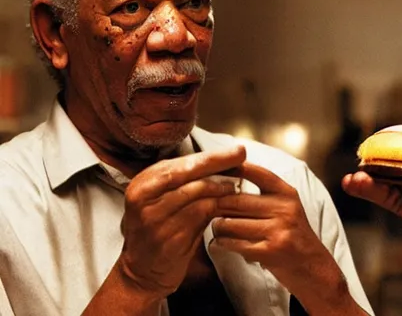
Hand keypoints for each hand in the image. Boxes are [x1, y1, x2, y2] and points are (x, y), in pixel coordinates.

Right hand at [116, 145, 247, 298]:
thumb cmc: (163, 229)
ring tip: (235, 185)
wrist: (144, 272)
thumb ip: (188, 181)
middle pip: (186, 172)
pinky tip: (227, 205)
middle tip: (241, 154)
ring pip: (196, 191)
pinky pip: (200, 214)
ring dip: (220, 186)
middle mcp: (143, 198)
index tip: (236, 149)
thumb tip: (226, 158)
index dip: (210, 155)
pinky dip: (217, 206)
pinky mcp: (167, 237)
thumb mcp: (165, 200)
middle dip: (217, 162)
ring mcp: (153, 218)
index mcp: (142, 184)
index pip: (180, 163)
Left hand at [209, 162, 347, 308]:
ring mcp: (277, 229)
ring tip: (217, 227)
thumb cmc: (292, 234)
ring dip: (217, 226)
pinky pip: (233, 243)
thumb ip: (264, 196)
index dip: (235, 168)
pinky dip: (223, 243)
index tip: (216, 167)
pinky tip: (223, 242)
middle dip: (216, 205)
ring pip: (230, 223)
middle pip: (236, 200)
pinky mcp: (268, 250)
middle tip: (205, 208)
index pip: (258, 173)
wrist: (311, 265)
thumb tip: (226, 184)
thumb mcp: (287, 208)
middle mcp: (284, 208)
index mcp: (287, 194)